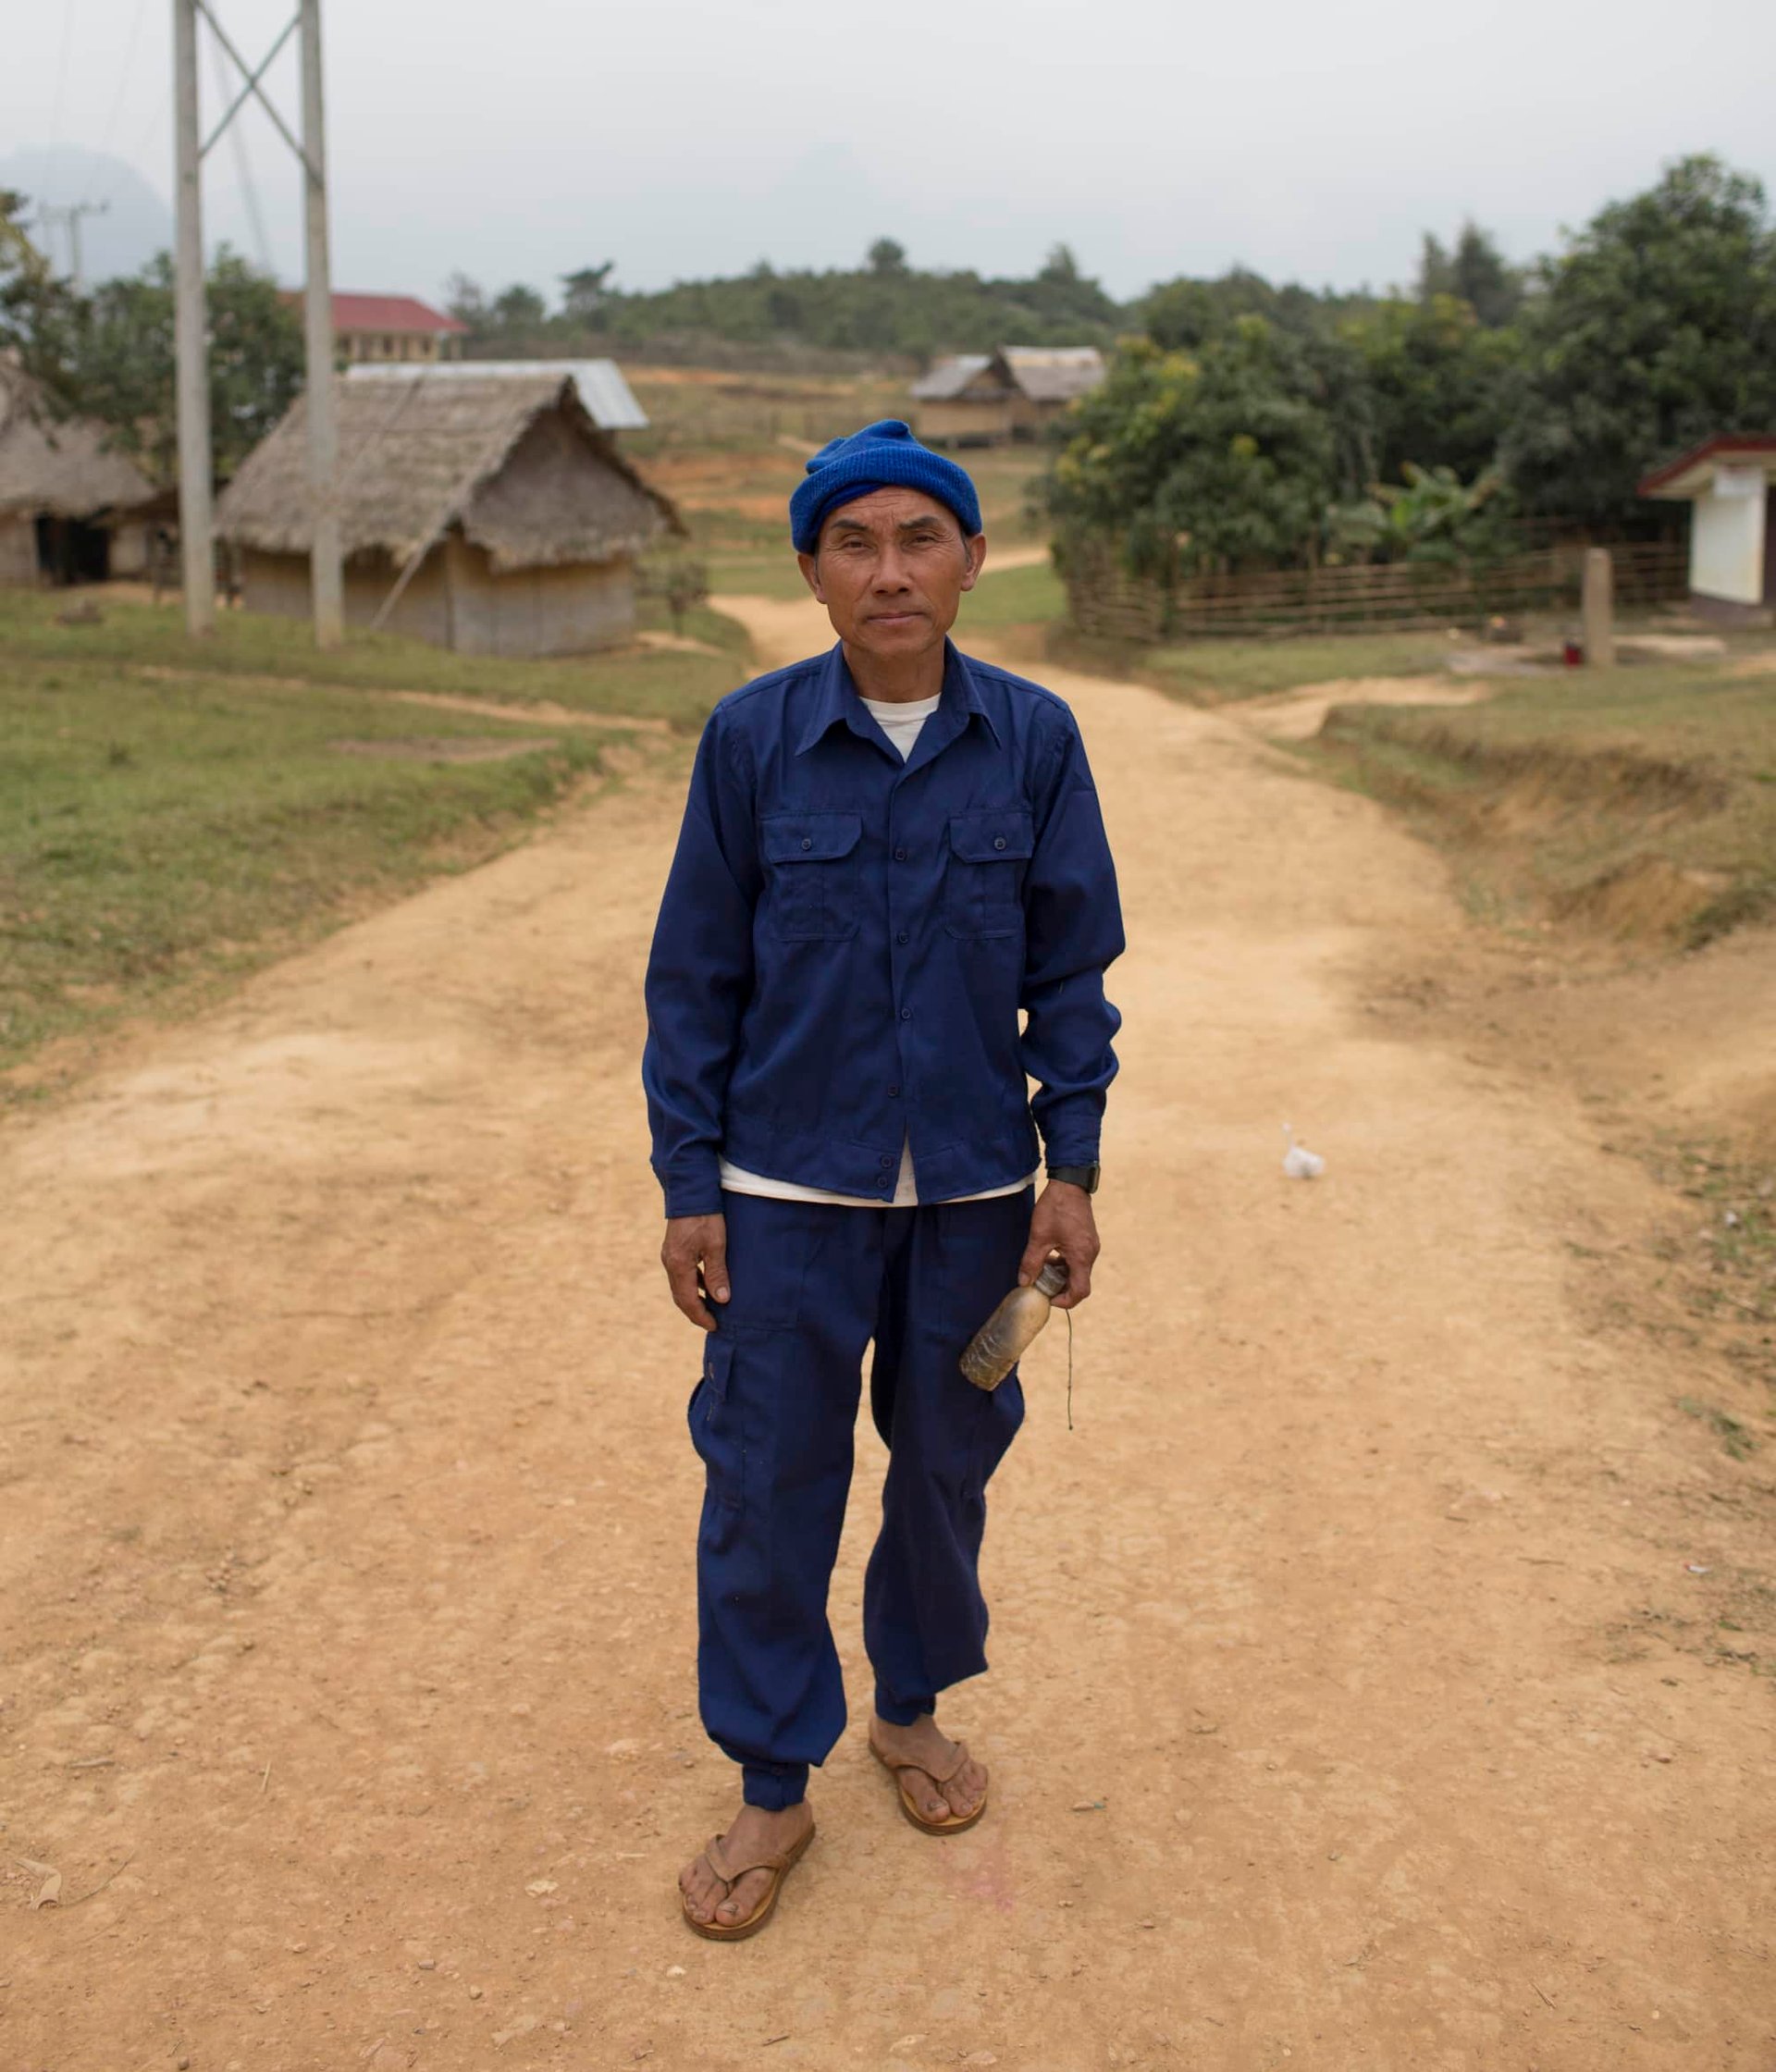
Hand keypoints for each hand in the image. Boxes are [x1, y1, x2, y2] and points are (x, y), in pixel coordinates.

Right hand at [661, 1213, 729, 1330]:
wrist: (691, 1192)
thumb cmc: (706, 1216)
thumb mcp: (716, 1245)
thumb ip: (717, 1273)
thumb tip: (722, 1300)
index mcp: (679, 1265)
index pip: (688, 1300)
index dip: (701, 1316)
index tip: (715, 1326)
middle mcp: (670, 1263)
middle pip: (681, 1296)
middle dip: (696, 1312)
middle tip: (712, 1322)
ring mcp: (670, 1256)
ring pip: (680, 1286)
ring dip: (694, 1299)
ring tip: (712, 1307)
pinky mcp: (674, 1250)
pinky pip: (682, 1274)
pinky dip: (693, 1284)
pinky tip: (707, 1285)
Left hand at [1018, 1181, 1098, 1309]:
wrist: (1069, 1183)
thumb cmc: (1056, 1208)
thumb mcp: (1039, 1237)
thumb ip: (1032, 1262)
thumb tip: (1024, 1282)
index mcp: (1082, 1256)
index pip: (1080, 1291)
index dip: (1064, 1301)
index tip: (1048, 1297)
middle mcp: (1090, 1253)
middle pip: (1078, 1282)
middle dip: (1059, 1287)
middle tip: (1041, 1283)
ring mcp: (1090, 1246)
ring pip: (1077, 1271)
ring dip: (1060, 1274)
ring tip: (1042, 1266)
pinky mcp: (1086, 1239)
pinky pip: (1077, 1259)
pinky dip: (1064, 1263)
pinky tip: (1049, 1254)